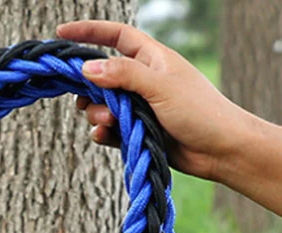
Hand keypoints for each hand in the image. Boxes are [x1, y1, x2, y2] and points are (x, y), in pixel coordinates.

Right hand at [57, 20, 254, 181]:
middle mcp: (143, 81)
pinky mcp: (137, 132)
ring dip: (97, 114)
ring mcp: (139, 107)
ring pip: (102, 106)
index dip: (90, 32)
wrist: (220, 150)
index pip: (116, 36)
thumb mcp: (159, 86)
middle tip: (84, 101)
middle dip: (89, 88)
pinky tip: (105, 138)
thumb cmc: (199, 111)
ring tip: (108, 124)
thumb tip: (87, 67)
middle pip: (101, 76)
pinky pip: (109, 131)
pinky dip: (103, 134)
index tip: (62, 33)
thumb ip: (123, 74)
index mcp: (152, 59)